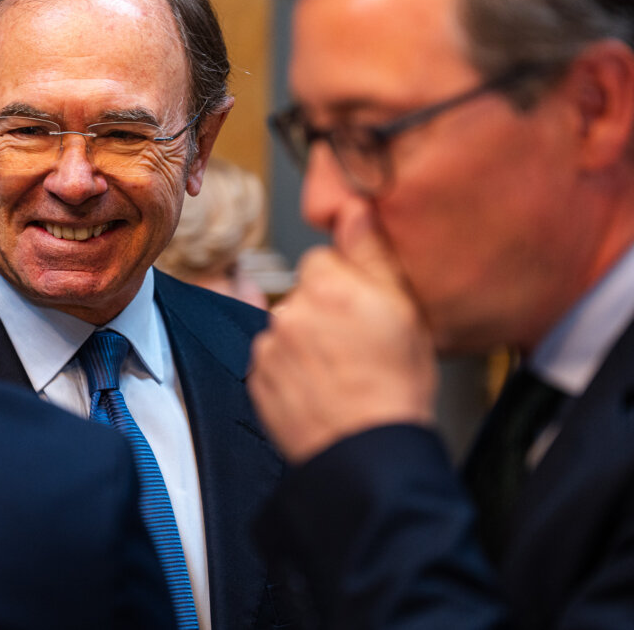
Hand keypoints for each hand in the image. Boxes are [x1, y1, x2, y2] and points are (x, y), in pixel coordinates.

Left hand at [248, 198, 437, 463]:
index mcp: (330, 288)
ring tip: (340, 376)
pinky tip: (319, 391)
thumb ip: (372, 254)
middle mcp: (291, 312)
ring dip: (306, 344)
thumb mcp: (406, 313)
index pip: (324, 261)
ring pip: (287, 329)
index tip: (364, 312)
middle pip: (304, 295)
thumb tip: (353, 207)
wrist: (368, 454)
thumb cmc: (396, 389)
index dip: (348, 286)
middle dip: (325, 314)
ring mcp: (269, 347)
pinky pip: (272, 362)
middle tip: (357, 349)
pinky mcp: (256, 378)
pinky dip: (290, 373)